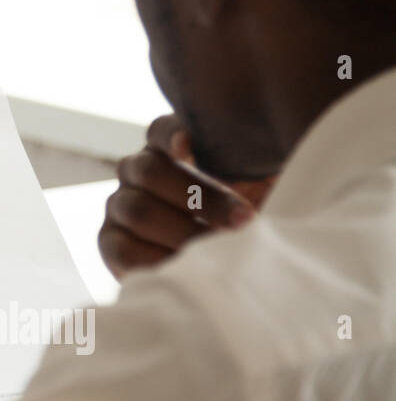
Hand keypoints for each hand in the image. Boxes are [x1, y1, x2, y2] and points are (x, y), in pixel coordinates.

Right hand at [98, 114, 275, 278]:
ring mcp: (120, 206)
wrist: (231, 270)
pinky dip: (154, 259)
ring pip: (137, 210)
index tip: (190, 148)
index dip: (172, 135)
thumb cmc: (251, 220)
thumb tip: (289, 141)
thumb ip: (259, 162)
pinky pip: (121, 248)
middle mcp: (138, 171)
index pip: (161, 130)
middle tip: (245, 221)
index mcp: (172, 149)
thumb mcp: (264, 185)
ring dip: (183, 232)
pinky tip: (186, 268)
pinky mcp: (111, 243)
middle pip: (149, 172)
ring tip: (221, 251)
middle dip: (200, 198)